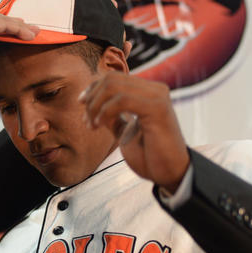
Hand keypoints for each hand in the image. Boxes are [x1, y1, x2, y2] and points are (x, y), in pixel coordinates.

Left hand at [79, 73, 189, 190]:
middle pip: (111, 79)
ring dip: (96, 106)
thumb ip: (113, 116)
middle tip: (86, 120)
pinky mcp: (158, 108)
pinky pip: (122, 100)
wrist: (170, 174)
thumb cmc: (150, 156)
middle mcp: (155, 89)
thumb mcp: (124, 131)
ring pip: (113, 86)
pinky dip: (105, 111)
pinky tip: (101, 125)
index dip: (93, 89)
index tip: (81, 105)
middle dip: (92, 98)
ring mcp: (157, 97)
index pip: (113, 78)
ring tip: (93, 125)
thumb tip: (93, 103)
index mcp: (148, 92)